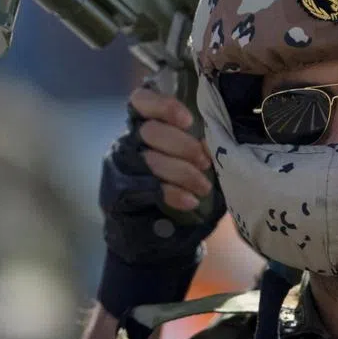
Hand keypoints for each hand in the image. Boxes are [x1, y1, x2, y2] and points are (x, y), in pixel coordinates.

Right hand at [99, 86, 225, 266]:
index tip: (188, 121)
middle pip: (150, 131)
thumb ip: (201, 144)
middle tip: (205, 161)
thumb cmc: (181, 190)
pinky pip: (145, 187)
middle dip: (183, 145)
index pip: (142, 100)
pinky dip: (172, 193)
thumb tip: (218, 138)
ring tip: (204, 187)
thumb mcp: (194, 162)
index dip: (163, 105)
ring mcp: (121, 166)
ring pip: (149, 159)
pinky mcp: (119, 191)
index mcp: (146, 125)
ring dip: (183, 172)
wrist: (156, 238)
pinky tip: (190, 201)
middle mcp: (129, 141)